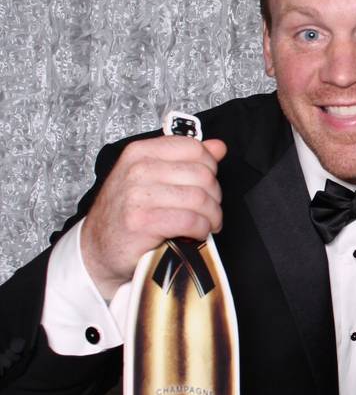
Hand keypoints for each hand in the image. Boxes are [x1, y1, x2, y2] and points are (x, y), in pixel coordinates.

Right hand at [80, 136, 226, 298]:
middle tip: (209, 210)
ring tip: (207, 223)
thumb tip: (218, 146)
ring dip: (211, 216)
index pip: (194, 148)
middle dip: (214, 196)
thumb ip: (186, 159)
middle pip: (202, 175)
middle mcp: (137, 169)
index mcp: (140, 152)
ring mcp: (138, 195)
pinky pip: (191, 220)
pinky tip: (196, 233)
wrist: (97, 248)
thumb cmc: (127, 212)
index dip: (211, 168)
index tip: (208, 184)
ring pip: (200, 199)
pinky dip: (202, 229)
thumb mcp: (151, 177)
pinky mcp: (143, 222)